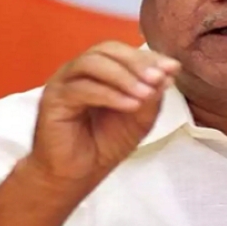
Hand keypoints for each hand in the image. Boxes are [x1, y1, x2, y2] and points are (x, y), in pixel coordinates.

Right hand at [26, 41, 179, 186]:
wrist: (77, 175)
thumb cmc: (105, 144)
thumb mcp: (139, 118)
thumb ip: (151, 95)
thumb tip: (168, 74)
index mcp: (100, 70)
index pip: (124, 52)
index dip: (149, 57)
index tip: (173, 67)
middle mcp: (79, 70)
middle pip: (107, 50)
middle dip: (136, 62)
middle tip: (158, 78)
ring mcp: (64, 82)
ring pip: (93, 63)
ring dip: (124, 76)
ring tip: (146, 94)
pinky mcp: (53, 99)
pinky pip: (82, 89)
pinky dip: (110, 94)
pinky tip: (130, 105)